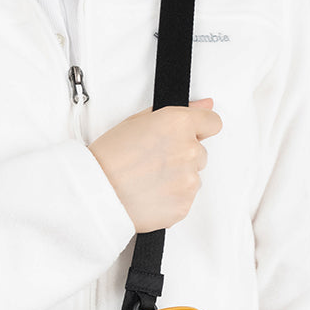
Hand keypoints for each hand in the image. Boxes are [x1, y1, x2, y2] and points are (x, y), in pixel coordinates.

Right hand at [88, 97, 221, 233]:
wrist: (96, 194)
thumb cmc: (109, 158)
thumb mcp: (137, 121)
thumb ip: (180, 111)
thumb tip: (206, 103)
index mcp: (179, 124)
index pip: (212, 123)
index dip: (200, 129)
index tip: (190, 135)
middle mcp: (189, 150)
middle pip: (200, 152)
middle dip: (182, 156)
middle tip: (153, 162)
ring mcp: (189, 180)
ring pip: (192, 177)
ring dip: (177, 178)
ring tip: (148, 180)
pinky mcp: (184, 205)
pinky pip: (185, 199)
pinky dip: (172, 199)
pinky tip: (150, 194)